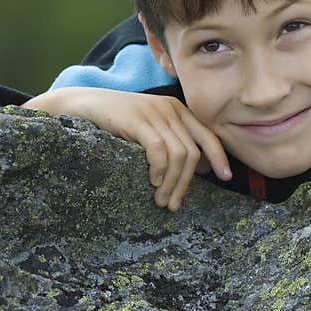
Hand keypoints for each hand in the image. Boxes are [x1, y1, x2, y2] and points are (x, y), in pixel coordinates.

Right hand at [25, 87, 230, 210]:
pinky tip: (152, 182)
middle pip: (192, 151)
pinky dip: (159, 169)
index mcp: (178, 111)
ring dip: (172, 182)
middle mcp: (171, 109)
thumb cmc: (117, 124)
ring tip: (162, 201)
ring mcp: (155, 112)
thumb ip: (174, 145)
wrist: (84, 105)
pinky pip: (159, 149)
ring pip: (179, 153)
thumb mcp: (151, 132)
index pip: (208, 135)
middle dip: (186, 182)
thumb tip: (202, 169)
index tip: (226, 177)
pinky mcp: (139, 118)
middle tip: (174, 204)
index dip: (219, 156)